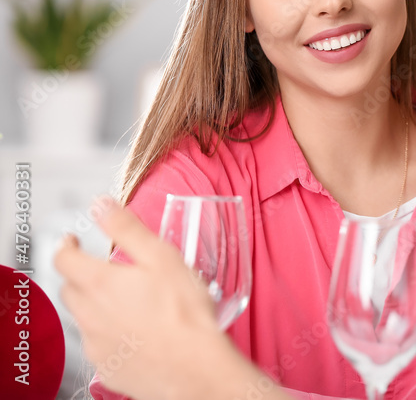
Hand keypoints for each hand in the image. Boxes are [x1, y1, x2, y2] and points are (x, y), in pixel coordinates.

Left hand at [54, 196, 265, 399]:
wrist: (194, 366)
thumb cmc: (184, 313)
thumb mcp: (161, 256)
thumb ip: (127, 228)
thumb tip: (102, 205)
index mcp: (99, 283)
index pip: (64, 259)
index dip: (66, 245)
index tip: (72, 241)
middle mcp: (89, 314)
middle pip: (70, 289)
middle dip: (80, 275)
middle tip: (102, 271)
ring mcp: (96, 344)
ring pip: (84, 318)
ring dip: (96, 306)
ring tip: (128, 303)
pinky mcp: (108, 367)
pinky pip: (100, 345)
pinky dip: (111, 334)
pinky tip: (136, 332)